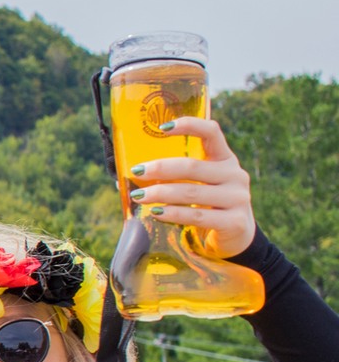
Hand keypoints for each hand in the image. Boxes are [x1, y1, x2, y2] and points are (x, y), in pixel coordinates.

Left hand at [127, 115, 256, 258]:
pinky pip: (197, 215)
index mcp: (224, 159)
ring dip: (161, 194)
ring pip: (191, 192)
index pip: (211, 132)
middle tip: (137, 172)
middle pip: (192, 167)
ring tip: (139, 196)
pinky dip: (173, 213)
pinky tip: (156, 213)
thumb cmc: (207, 205)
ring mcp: (238, 198)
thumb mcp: (197, 185)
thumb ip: (173, 178)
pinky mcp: (235, 221)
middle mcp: (234, 174)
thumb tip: (125, 180)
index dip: (189, 125)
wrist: (235, 236)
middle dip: (160, 169)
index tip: (162, 128)